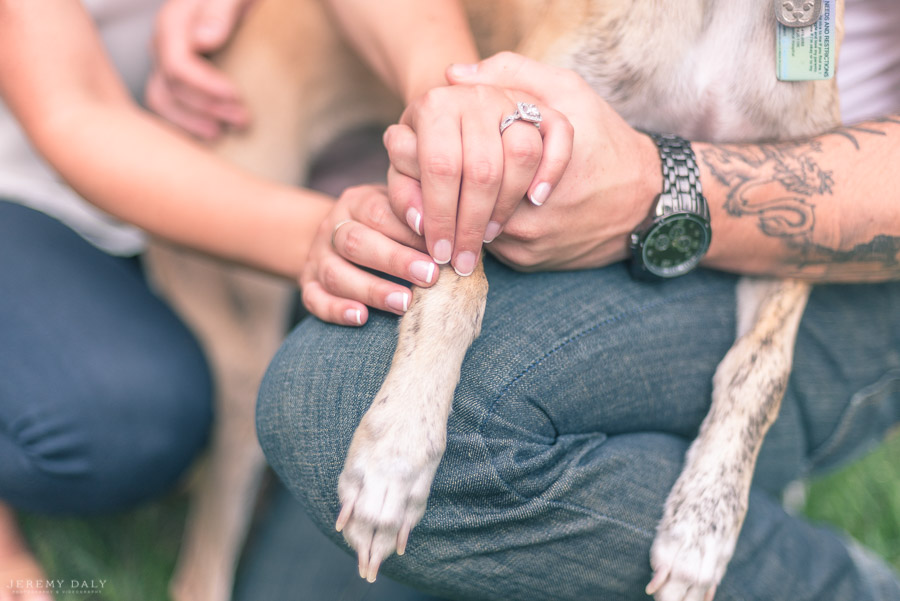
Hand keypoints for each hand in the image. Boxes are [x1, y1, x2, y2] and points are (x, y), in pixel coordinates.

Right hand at [146, 0, 253, 139]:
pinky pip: (171, 108)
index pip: (178, 64)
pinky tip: (211, 136)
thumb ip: (220, 9)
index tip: (236, 96)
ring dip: (192, 123)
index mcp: (175, 23)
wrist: (234, 0)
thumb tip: (204, 40)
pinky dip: (187, 125)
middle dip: (207, 108)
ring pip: (164, 102)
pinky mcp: (175, 79)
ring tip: (221, 135)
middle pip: (171, 87)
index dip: (205, 86)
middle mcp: (164, 45)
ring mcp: (166, 63)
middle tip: (243, 120)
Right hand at [301, 185, 437, 325]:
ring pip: (336, 274)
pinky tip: (361, 318)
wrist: (339, 238)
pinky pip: (315, 299)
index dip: (409, 232)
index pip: (380, 213)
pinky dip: (336, 310)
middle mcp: (333, 227)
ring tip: (404, 303)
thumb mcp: (399, 211)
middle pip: (356, 243)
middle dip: (395, 261)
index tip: (439, 248)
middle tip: (429, 276)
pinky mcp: (308, 284)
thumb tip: (456, 232)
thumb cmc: (386, 227)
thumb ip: (418, 216)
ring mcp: (317, 257)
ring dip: (372, 290)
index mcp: (357, 202)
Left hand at [395, 52, 660, 271]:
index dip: (418, 157)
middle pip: (449, 204)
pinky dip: (472, 228)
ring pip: (464, 227)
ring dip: (446, 212)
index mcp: (521, 166)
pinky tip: (464, 212)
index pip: (447, 165)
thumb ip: (511, 74)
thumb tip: (453, 75)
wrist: (646, 204)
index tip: (403, 145)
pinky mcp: (527, 262)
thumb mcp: (568, 93)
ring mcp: (521, 244)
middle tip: (406, 173)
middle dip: (424, 191)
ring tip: (426, 194)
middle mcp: (517, 213)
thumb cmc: (606, 143)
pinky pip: (486, 245)